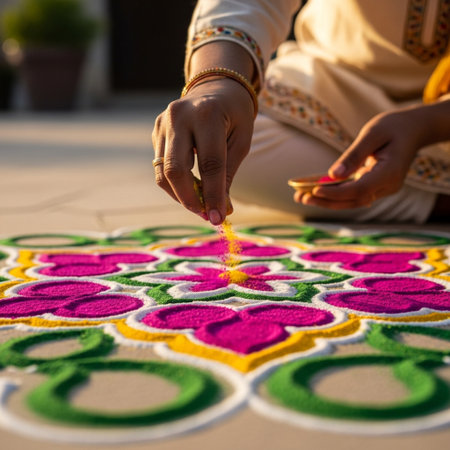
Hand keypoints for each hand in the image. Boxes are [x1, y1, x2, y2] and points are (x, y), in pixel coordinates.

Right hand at [152, 77, 253, 224]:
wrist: (217, 88)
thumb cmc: (234, 116)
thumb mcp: (241, 142)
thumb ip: (228, 175)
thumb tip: (220, 211)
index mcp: (207, 115)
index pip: (209, 164)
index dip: (213, 195)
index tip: (217, 219)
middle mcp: (179, 116)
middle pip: (175, 170)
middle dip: (189, 199)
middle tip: (205, 215)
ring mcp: (163, 123)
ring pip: (163, 172)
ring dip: (181, 195)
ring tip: (200, 204)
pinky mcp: (156, 130)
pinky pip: (160, 166)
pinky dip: (175, 184)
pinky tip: (192, 187)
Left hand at [295, 108, 427, 208]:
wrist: (414, 129)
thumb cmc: (393, 126)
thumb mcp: (372, 133)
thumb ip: (354, 155)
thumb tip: (332, 175)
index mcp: (390, 173)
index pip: (360, 190)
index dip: (336, 193)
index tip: (314, 190)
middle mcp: (387, 186)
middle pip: (354, 200)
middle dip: (326, 201)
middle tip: (299, 198)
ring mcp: (382, 189)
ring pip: (352, 201)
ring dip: (326, 201)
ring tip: (300, 197)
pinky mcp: (375, 187)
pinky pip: (353, 194)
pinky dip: (334, 194)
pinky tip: (313, 192)